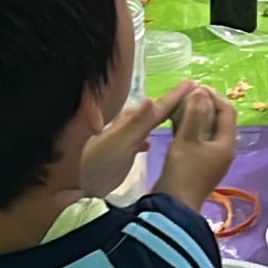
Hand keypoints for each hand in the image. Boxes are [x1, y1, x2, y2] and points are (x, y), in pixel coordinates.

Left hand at [83, 82, 191, 196]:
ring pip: (147, 125)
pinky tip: (150, 144)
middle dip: (172, 104)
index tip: (195, 85)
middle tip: (193, 96)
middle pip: (155, 112)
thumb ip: (137, 122)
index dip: (176, 96)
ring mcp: (124, 140)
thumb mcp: (119, 141)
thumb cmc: (97, 162)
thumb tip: (153, 98)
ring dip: (161, 119)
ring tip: (177, 115)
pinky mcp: (120, 155)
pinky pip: (140, 140)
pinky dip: (147, 137)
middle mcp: (128, 126)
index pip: (159, 106)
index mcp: (131, 120)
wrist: (73, 182)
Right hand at [154, 84, 239, 205]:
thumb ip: (194, 113)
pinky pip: (196, 140)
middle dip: (203, 104)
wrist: (172, 206)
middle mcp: (222, 150)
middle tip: (186, 94)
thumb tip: (201, 91)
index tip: (196, 87)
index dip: (213, 96)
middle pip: (217, 120)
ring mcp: (210, 159)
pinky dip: (188, 128)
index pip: (227, 112)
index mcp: (226, 144)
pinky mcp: (197, 164)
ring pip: (205, 129)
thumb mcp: (187, 139)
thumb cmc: (183, 172)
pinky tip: (173, 121)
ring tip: (178, 104)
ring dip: (194, 116)